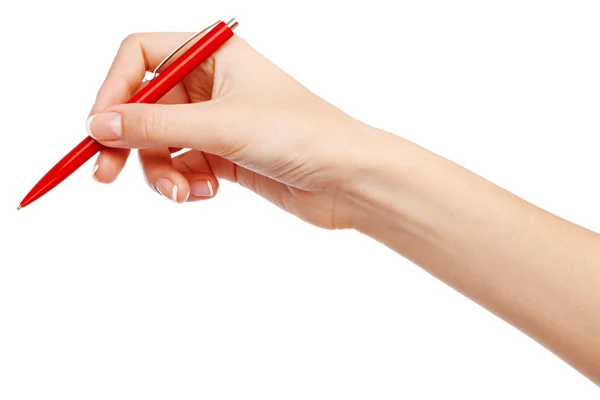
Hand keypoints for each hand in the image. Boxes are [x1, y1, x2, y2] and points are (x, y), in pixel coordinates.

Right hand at [87, 33, 373, 228]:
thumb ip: (154, 125)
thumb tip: (98, 125)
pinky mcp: (225, 155)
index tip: (99, 128)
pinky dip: (185, 183)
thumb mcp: (219, 125)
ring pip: (161, 143)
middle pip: (144, 105)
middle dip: (127, 142)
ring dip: (160, 172)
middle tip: (104, 175)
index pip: (140, 56)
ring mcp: (218, 121)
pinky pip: (184, 166)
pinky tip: (207, 193)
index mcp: (214, 54)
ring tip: (180, 193)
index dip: (114, 89)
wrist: (347, 178)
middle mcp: (212, 83)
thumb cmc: (298, 134)